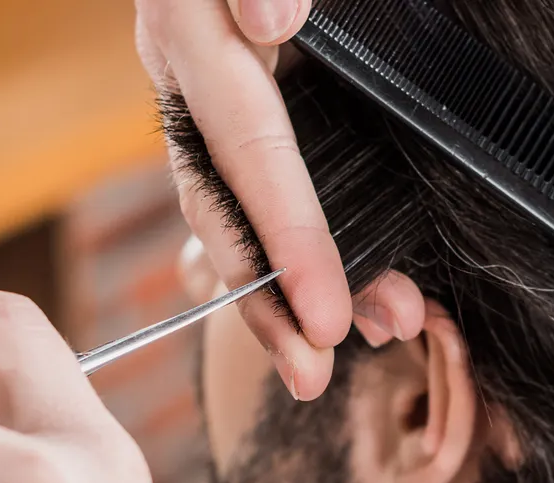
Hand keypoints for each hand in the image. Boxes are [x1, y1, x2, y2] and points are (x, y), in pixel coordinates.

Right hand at [136, 0, 349, 399]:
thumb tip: (272, 14)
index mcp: (194, 30)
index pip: (246, 144)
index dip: (288, 233)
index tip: (327, 310)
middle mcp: (191, 71)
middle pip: (226, 209)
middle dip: (272, 304)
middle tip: (319, 375)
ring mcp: (212, 95)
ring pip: (243, 215)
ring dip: (295, 293)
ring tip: (362, 348)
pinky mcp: (246, 111)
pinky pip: (265, 194)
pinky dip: (307, 253)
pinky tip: (359, 298)